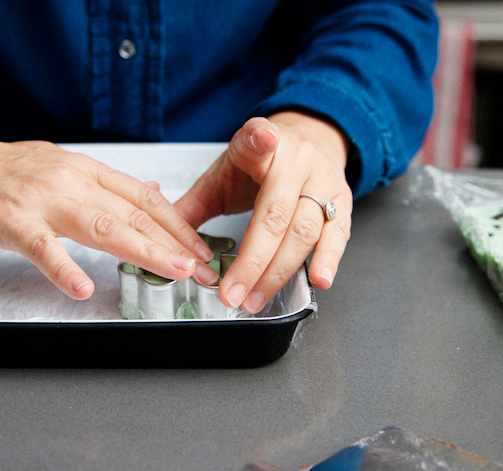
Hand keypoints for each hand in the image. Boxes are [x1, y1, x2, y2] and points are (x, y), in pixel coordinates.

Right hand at [0, 110, 217, 299]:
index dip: (177, 224)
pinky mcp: (11, 220)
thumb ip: (105, 184)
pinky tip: (83, 287)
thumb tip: (150, 195)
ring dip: (143, 249)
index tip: (201, 248)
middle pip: (132, 213)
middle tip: (202, 269)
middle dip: (174, 243)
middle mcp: (70, 180)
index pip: (143, 197)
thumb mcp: (62, 167)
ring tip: (173, 271)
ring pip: (101, 226)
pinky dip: (64, 268)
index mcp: (84, 169)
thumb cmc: (2, 171)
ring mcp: (41, 200)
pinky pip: (42, 247)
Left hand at [174, 112, 352, 312]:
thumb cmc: (260, 164)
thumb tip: (160, 239)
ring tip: (254, 298)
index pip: (258, 139)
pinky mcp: (342, 200)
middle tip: (231, 293)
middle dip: (252, 260)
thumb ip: (194, 205)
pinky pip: (337, 234)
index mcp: (259, 144)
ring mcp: (323, 180)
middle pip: (276, 213)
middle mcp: (296, 159)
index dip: (260, 141)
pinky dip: (328, 259)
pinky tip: (318, 280)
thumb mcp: (222, 175)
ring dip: (278, 271)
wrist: (308, 143)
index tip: (261, 140)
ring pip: (304, 230)